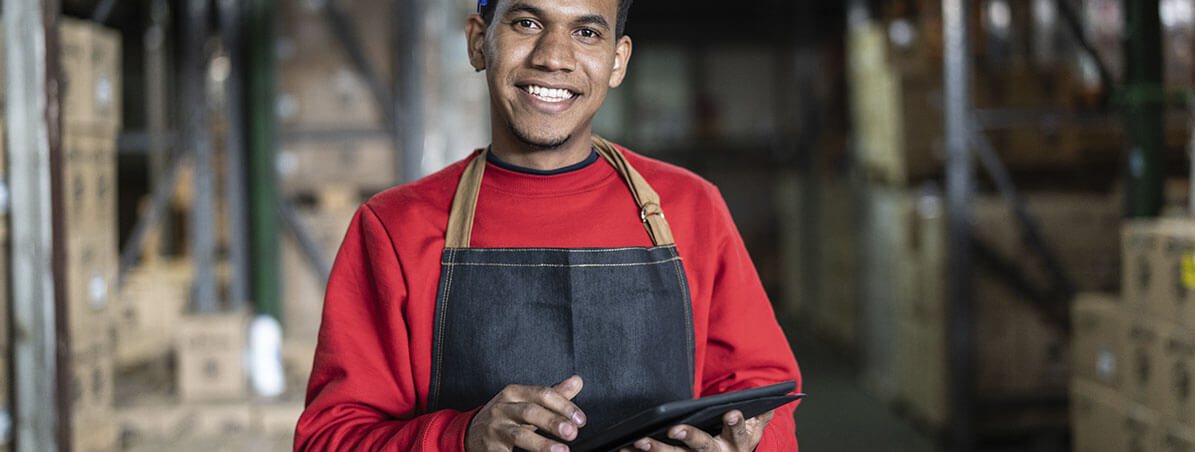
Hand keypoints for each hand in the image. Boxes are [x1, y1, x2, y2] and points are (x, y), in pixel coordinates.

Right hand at [465, 375, 587, 451]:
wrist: (470, 432)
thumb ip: (552, 394)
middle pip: (531, 412)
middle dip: (553, 422)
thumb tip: (577, 381)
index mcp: (514, 393)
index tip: (581, 420)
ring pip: (519, 435)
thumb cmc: (506, 416)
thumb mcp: (525, 401)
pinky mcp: (490, 448)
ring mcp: (495, 428)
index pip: (542, 394)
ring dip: (542, 444)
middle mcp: (503, 408)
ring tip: (562, 451)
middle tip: (572, 433)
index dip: (564, 406)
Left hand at [618, 409, 773, 451]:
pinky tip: (623, 449)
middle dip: (689, 437)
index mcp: (736, 444)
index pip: (738, 432)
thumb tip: (773, 401)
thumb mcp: (754, 429)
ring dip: (655, 450)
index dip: (736, 424)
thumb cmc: (738, 439)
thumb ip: (761, 415)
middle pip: (702, 448)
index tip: (732, 413)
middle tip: (675, 428)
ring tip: (639, 441)